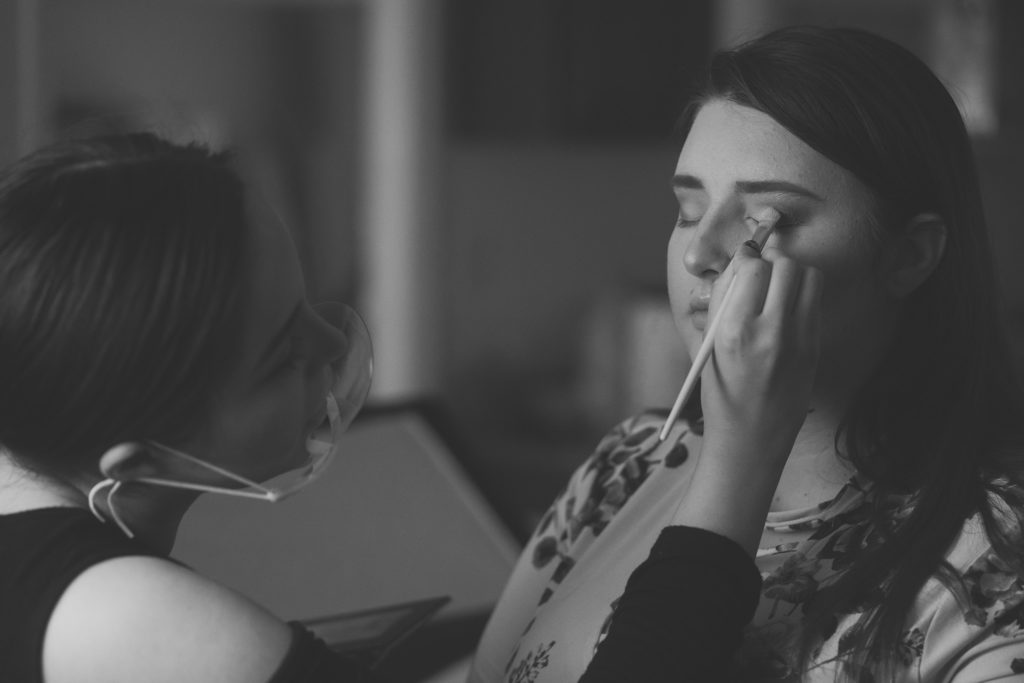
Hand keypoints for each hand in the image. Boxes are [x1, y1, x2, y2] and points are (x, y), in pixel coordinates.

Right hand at [700, 243, 822, 470]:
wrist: (750, 439)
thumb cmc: (721, 394)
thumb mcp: (708, 346)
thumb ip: (723, 302)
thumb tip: (739, 265)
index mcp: (734, 332)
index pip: (752, 269)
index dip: (745, 259)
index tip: (742, 262)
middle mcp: (770, 333)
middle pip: (785, 266)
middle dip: (772, 260)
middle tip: (762, 269)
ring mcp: (798, 341)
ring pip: (809, 277)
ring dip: (793, 272)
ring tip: (777, 285)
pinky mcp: (815, 348)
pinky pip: (815, 302)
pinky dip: (802, 294)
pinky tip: (786, 307)